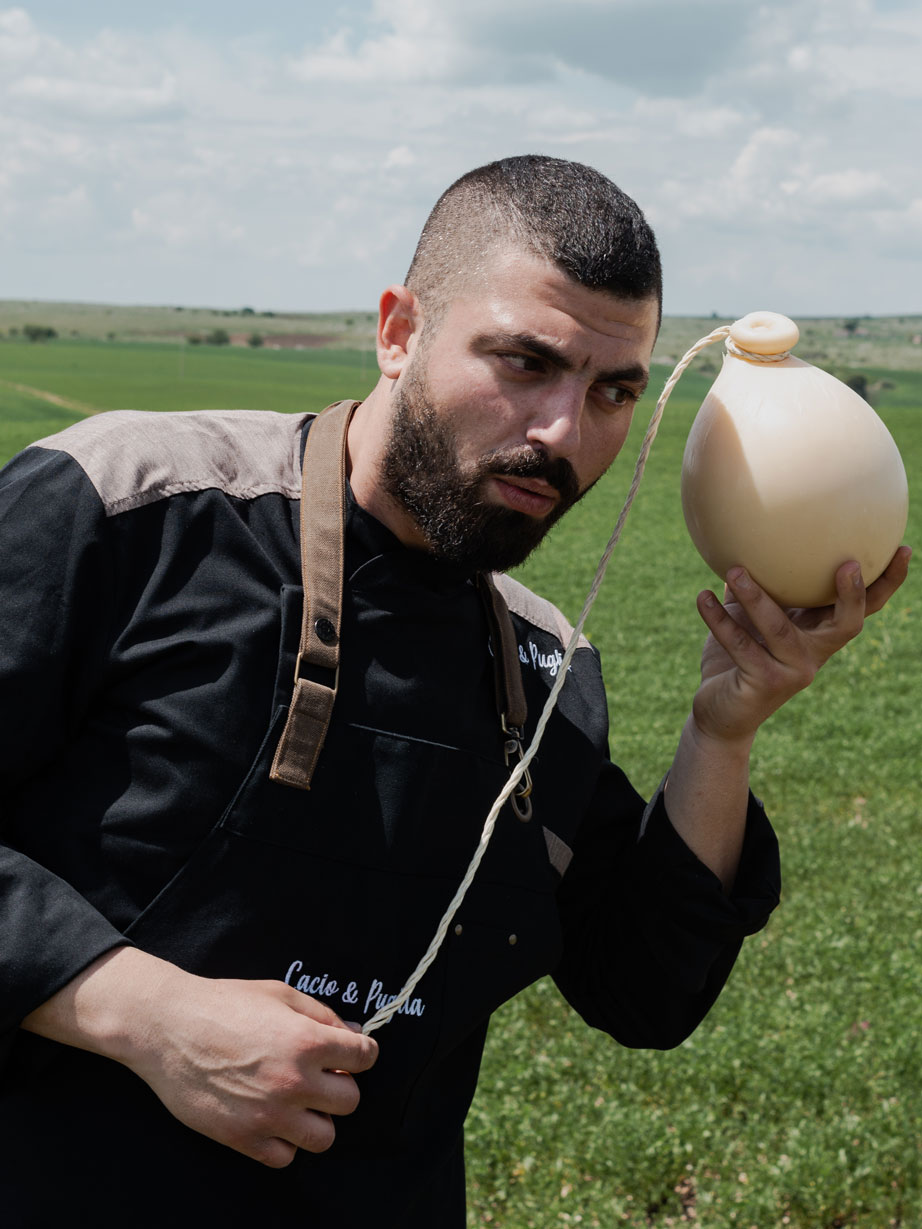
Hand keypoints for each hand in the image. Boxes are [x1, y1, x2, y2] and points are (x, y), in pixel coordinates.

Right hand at [23, 949, 378, 1168]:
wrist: (169, 1028)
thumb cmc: (224, 1003)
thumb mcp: (280, 994)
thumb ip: (323, 1015)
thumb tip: (355, 1034)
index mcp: (307, 1041)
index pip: (365, 1057)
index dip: (361, 1052)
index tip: (350, 1053)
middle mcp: (294, 1081)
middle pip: (350, 1101)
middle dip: (340, 1085)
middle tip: (320, 1075)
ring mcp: (268, 1114)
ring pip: (325, 1137)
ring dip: (317, 1118)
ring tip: (298, 1101)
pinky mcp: (243, 1138)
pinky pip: (285, 1157)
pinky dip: (285, 1141)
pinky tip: (272, 1118)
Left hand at [691, 546, 910, 744]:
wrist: (719, 714)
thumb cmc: (735, 661)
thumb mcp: (746, 620)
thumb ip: (753, 588)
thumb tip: (744, 539)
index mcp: (817, 635)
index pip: (861, 609)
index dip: (886, 583)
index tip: (904, 550)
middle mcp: (814, 655)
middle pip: (847, 625)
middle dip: (852, 595)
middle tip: (847, 564)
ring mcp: (793, 672)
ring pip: (780, 629)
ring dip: (757, 597)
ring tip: (735, 571)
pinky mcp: (765, 684)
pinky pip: (741, 645)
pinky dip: (719, 619)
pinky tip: (702, 597)